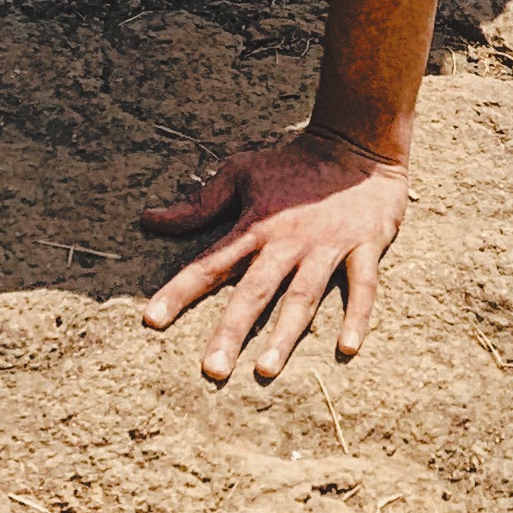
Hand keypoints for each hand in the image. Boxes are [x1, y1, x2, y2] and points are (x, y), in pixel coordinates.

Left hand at [139, 128, 407, 386]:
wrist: (357, 141)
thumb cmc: (293, 162)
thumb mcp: (242, 172)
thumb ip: (198, 204)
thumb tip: (148, 220)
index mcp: (256, 225)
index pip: (210, 263)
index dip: (180, 291)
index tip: (151, 321)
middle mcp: (288, 241)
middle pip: (255, 291)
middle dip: (232, 330)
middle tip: (213, 371)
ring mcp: (328, 245)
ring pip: (303, 296)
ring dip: (285, 334)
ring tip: (265, 370)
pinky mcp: (365, 245)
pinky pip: (363, 286)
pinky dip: (357, 316)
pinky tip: (347, 349)